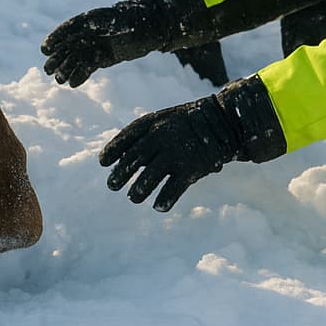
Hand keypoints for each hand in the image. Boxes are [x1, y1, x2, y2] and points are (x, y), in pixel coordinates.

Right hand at [40, 0, 173, 86]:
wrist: (154, 25)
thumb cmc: (139, 19)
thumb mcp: (122, 21)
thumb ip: (106, 26)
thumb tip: (89, 28)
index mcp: (92, 18)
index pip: (69, 28)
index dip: (56, 38)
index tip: (45, 49)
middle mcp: (91, 32)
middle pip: (70, 45)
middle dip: (58, 57)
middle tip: (47, 70)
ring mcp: (96, 45)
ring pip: (77, 58)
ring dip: (67, 68)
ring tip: (59, 80)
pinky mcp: (103, 57)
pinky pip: (88, 66)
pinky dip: (80, 74)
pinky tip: (72, 83)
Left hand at [99, 97, 241, 210]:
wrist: (222, 121)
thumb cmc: (188, 122)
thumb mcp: (164, 119)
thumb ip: (145, 135)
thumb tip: (122, 158)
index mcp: (152, 123)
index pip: (125, 138)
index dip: (112, 151)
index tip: (103, 162)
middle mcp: (160, 137)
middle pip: (133, 160)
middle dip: (120, 175)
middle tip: (112, 185)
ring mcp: (175, 154)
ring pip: (149, 178)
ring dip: (138, 191)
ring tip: (133, 198)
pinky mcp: (190, 169)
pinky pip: (172, 189)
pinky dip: (164, 200)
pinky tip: (158, 207)